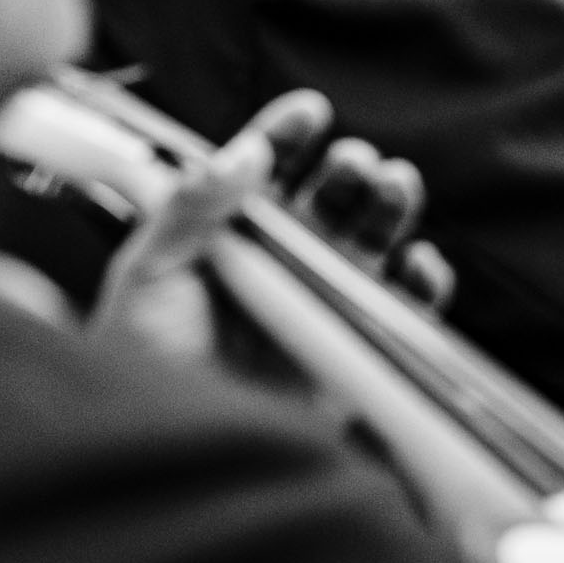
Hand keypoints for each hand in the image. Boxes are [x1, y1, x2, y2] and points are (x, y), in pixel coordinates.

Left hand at [94, 90, 452, 361]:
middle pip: (330, 198)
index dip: (288, 135)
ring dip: (389, 207)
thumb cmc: (141, 359)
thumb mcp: (148, 272)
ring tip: (395, 185)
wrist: (166, 451)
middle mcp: (282, 260)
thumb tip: (241, 151)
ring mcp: (321, 302)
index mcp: (230, 232)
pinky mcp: (354, 349)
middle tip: (352, 163)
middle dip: (348, 170)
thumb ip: (190, 206)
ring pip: (372, 240)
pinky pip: (403, 309)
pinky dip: (422, 283)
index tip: (309, 111)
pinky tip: (415, 263)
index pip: (267, 169)